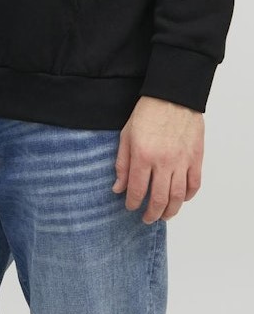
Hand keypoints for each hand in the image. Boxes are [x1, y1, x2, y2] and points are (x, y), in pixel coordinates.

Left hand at [112, 95, 203, 222]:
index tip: (130, 207)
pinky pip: (194, 184)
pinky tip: (181, 199)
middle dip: (151, 214)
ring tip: (164, 216)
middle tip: (147, 218)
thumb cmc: (147, 112)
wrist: (172, 95)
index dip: (133, 203)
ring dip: (170, 211)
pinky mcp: (196, 157)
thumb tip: (118, 188)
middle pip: (159, 199)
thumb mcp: (126, 135)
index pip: (137, 190)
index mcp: (143, 155)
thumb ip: (122, 164)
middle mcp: (163, 162)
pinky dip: (188, 196)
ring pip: (178, 197)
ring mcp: (182, 161)